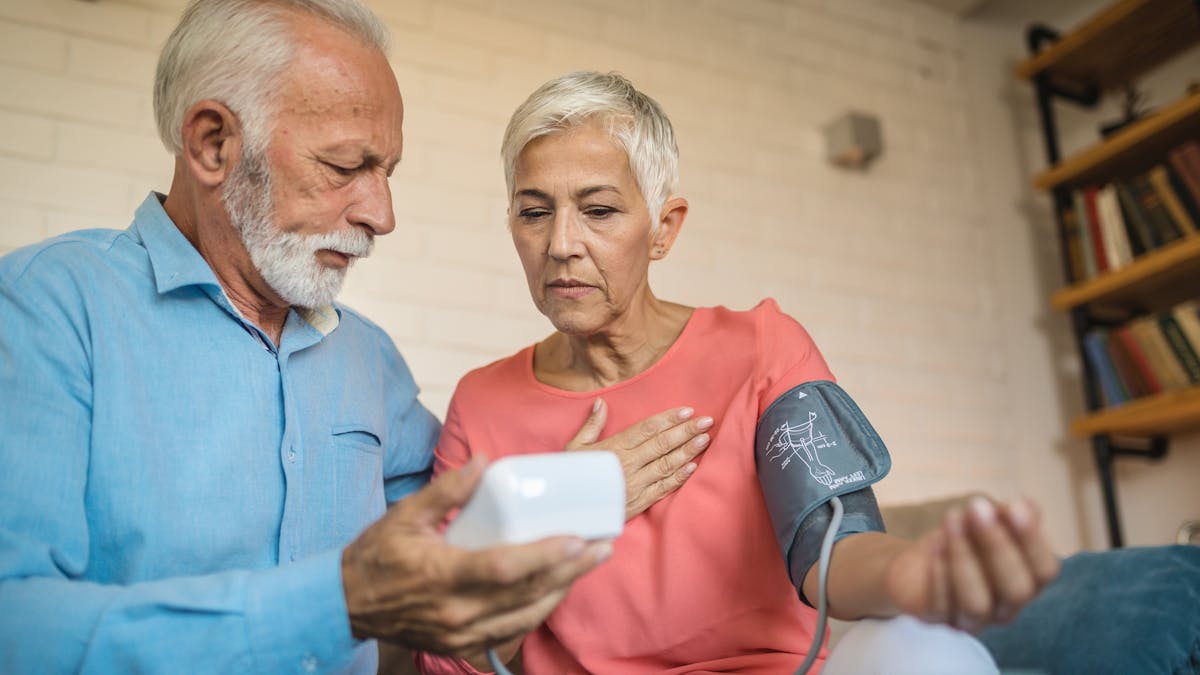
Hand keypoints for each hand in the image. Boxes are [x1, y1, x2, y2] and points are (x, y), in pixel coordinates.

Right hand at [341, 456, 611, 657]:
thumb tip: (483, 460)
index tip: (577, 539)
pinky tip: (557, 589)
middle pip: (527, 593)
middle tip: (601, 546)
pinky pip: (512, 632)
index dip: (545, 556)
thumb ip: (447, 489)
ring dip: (562, 590)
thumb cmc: (376, 556)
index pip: (506, 568)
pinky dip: (539, 610)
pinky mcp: (462, 644)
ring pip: (526, 616)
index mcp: (442, 574)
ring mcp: (461, 633)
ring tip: (588, 563)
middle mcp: (456, 611)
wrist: (347, 604)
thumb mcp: (406, 514)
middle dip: (570, 570)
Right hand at [566, 398, 712, 520]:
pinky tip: (693, 467)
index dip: (668, 418)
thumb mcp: (574, 448)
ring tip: (704, 439)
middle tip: (707, 421)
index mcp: (614, 448)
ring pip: (666, 464)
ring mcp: (635, 484)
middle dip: (686, 431)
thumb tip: (601, 403)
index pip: (647, 429)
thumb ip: (591, 426)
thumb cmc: (571, 476)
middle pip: (662, 444)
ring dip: (687, 451)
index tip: (687, 410)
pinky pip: (663, 488)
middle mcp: (627, 464)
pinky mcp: (639, 502)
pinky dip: (679, 477)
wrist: (567, 510)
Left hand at [883, 496, 1059, 632]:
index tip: (1016, 505)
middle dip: (998, 545)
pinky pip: (940, 605)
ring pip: (976, 603)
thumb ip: (1009, 515)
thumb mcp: (985, 521)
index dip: (1033, 540)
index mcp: (1027, 582)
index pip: (1045, 571)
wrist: (915, 563)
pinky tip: (934, 543)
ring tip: (952, 519)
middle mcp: (1005, 608)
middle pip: (1016, 590)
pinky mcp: (936, 619)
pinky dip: (938, 572)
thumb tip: (1024, 506)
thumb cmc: (962, 540)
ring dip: (965, 557)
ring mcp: (971, 620)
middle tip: (977, 507)